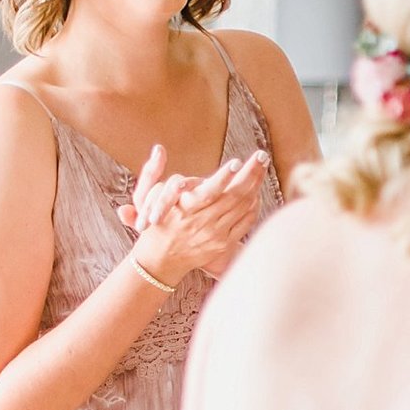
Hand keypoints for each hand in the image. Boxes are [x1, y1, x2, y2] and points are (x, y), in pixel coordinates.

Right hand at [124, 147, 268, 284]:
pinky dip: (254, 205)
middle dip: (250, 174)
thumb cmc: (155, 224)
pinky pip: (245, 222)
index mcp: (184, 210)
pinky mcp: (224, 244)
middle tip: (261, 156)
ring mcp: (215, 235)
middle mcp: (201, 223)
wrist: (160, 261)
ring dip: (255, 185)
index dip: (224, 177)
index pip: (209, 192)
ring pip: (243, 207)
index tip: (236, 162)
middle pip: (233, 196)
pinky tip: (256, 191)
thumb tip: (159, 148)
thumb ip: (152, 172)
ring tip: (262, 167)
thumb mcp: (146, 199)